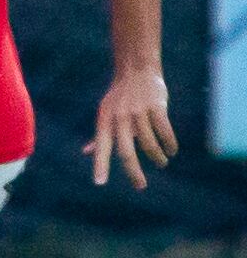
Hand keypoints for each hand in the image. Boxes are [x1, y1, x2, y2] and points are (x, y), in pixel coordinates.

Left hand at [87, 66, 174, 189]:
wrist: (136, 71)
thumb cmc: (119, 98)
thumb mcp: (105, 114)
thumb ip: (98, 134)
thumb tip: (86, 152)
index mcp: (105, 122)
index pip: (100, 147)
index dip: (100, 165)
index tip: (99, 183)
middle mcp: (119, 119)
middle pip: (126, 152)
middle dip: (133, 172)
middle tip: (140, 186)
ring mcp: (138, 112)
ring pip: (148, 143)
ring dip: (156, 157)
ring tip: (161, 163)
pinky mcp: (156, 106)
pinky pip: (164, 131)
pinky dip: (169, 144)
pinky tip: (171, 151)